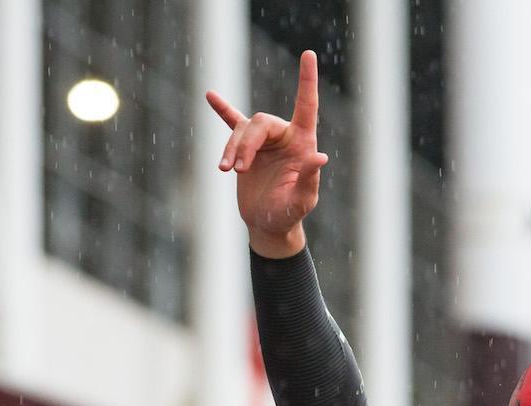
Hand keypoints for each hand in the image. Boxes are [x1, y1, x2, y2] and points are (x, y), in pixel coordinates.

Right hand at [205, 51, 328, 256]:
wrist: (268, 225)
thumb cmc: (289, 214)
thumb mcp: (302, 201)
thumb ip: (309, 179)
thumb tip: (320, 157)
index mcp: (302, 143)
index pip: (306, 106)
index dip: (307, 81)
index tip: (308, 55)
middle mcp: (284, 137)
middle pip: (259, 123)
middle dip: (245, 144)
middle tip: (238, 171)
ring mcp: (264, 142)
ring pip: (241, 130)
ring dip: (231, 149)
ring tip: (226, 171)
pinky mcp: (245, 150)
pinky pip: (232, 124)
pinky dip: (222, 111)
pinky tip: (210, 96)